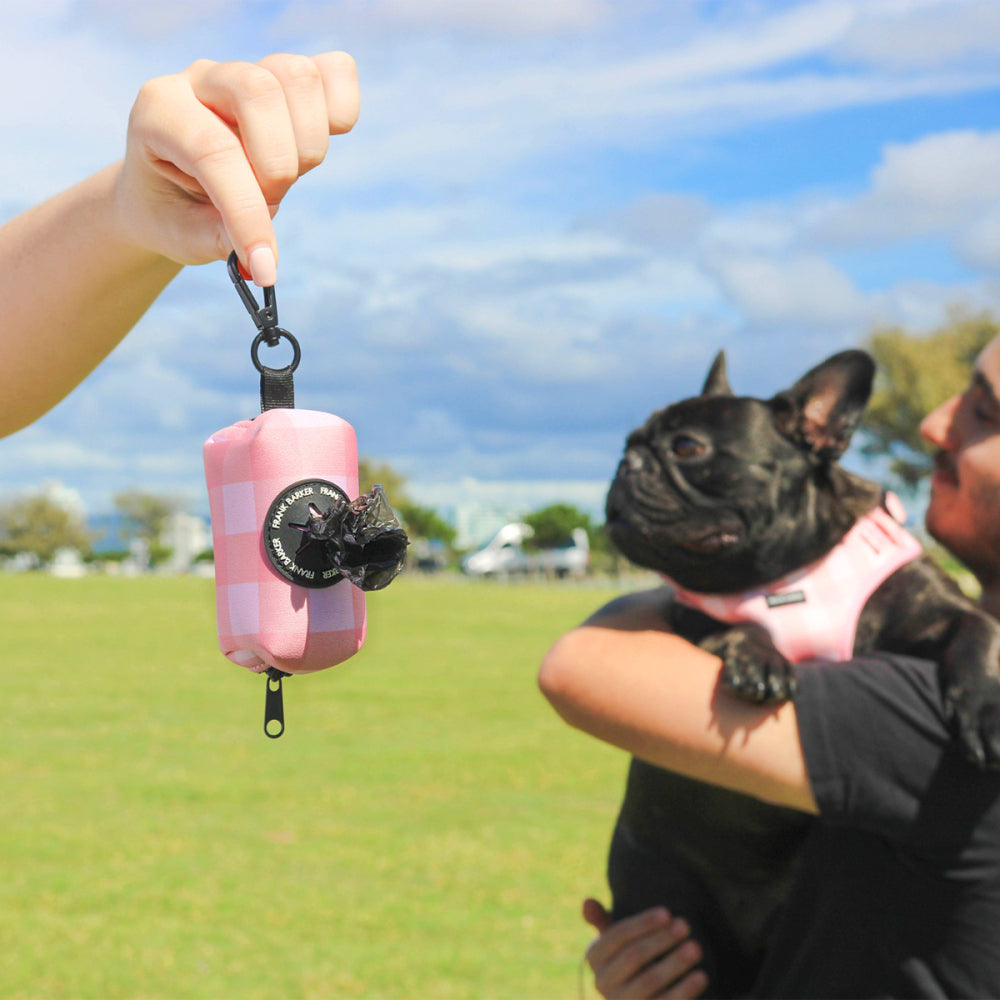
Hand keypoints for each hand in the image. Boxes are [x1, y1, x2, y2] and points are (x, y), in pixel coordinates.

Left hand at [114, 51, 359, 284]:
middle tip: (268, 203)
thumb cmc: (173, 213)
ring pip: (297, 77)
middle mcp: (200, 79)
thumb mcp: (182, 235)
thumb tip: (263, 251)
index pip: (214, 151)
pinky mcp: (285, 80)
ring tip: (284, 178)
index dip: (248, 214)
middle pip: (258, 90)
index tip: (266, 267)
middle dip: (277, 165)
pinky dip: (341, 108)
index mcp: (159, 111)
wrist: (167, 190)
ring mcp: (247, 72)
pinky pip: (334, 71)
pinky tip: (321, 139)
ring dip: (308, 142)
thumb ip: (220, 238)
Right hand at [583, 899, 707, 998]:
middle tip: (686, 924)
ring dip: (675, 962)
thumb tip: (587, 901)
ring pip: (650, 980)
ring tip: (696, 946)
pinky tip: (701, 976)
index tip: (668, 913)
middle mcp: (602, 983)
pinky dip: (684, 990)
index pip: (617, 935)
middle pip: (633, 955)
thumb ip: (602, 922)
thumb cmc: (629, 964)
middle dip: (661, 939)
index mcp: (595, 958)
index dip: (643, 923)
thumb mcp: (615, 944)